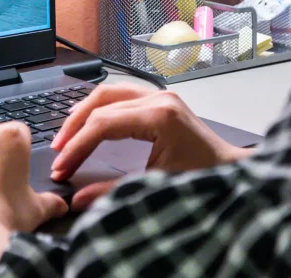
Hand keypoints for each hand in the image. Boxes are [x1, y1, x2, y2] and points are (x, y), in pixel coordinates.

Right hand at [50, 84, 249, 209]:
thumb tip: (78, 199)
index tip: (61, 167)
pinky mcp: (162, 100)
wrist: (233, 173)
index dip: (77, 147)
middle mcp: (160, 98)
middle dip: (74, 127)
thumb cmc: (203, 178)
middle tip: (57, 152)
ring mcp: (162, 95)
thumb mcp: (155, 187)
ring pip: (109, 92)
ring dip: (84, 113)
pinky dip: (101, 108)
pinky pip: (122, 94)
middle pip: (101, 101)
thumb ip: (113, 192)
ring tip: (66, 137)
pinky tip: (89, 121)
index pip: (103, 124)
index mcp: (160, 115)